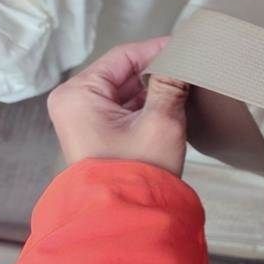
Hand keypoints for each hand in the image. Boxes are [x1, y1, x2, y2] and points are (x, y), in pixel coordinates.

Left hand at [47, 37, 189, 175]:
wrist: (126, 216)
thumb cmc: (136, 171)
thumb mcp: (161, 121)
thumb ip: (172, 84)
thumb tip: (183, 61)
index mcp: (79, 94)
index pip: (123, 56)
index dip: (157, 49)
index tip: (185, 47)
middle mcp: (74, 103)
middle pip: (123, 74)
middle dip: (157, 72)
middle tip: (189, 68)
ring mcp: (83, 120)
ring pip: (125, 92)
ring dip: (154, 90)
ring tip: (184, 88)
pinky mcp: (96, 135)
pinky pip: (123, 109)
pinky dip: (146, 106)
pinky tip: (172, 106)